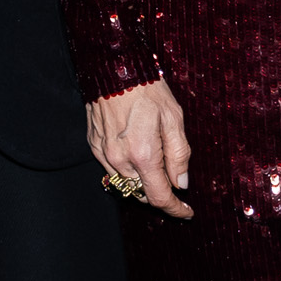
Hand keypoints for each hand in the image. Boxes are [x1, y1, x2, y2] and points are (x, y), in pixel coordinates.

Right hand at [89, 79, 192, 218]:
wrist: (114, 67)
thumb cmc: (148, 90)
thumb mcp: (174, 119)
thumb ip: (179, 154)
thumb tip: (181, 183)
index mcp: (143, 155)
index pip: (159, 197)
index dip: (176, 209)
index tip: (187, 212)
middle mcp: (120, 159)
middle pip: (142, 195)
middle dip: (160, 194)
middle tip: (174, 181)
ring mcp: (103, 154)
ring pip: (126, 184)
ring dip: (142, 183)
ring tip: (157, 163)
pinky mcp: (94, 145)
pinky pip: (112, 170)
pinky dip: (127, 170)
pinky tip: (137, 153)